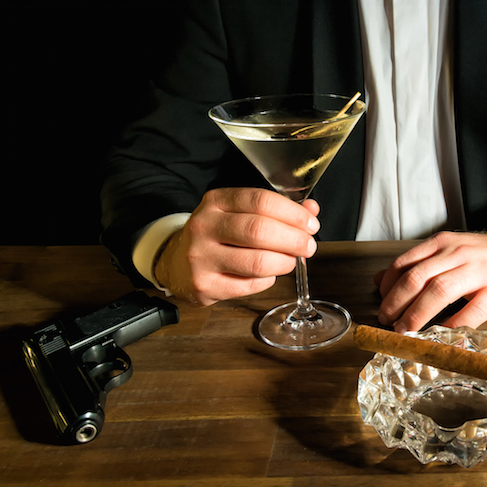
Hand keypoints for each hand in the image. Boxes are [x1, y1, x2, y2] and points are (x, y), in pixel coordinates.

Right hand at [154, 187, 319, 305]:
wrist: (175, 262)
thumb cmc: (216, 234)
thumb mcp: (239, 212)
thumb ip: (275, 209)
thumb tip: (311, 210)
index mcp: (215, 201)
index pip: (260, 201)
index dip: (293, 213)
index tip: (310, 224)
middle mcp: (204, 226)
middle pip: (259, 231)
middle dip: (294, 239)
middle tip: (308, 245)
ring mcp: (201, 258)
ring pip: (257, 262)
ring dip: (284, 262)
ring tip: (291, 260)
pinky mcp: (204, 286)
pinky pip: (249, 286)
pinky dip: (268, 280)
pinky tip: (268, 274)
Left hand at [375, 224, 486, 331]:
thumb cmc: (484, 255)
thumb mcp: (449, 251)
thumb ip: (417, 263)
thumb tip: (379, 280)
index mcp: (443, 243)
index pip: (406, 263)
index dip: (389, 287)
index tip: (381, 304)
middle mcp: (458, 254)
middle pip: (418, 278)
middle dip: (397, 302)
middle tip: (387, 322)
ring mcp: (479, 272)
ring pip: (440, 291)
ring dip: (418, 314)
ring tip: (405, 331)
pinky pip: (472, 310)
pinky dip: (453, 324)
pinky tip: (441, 335)